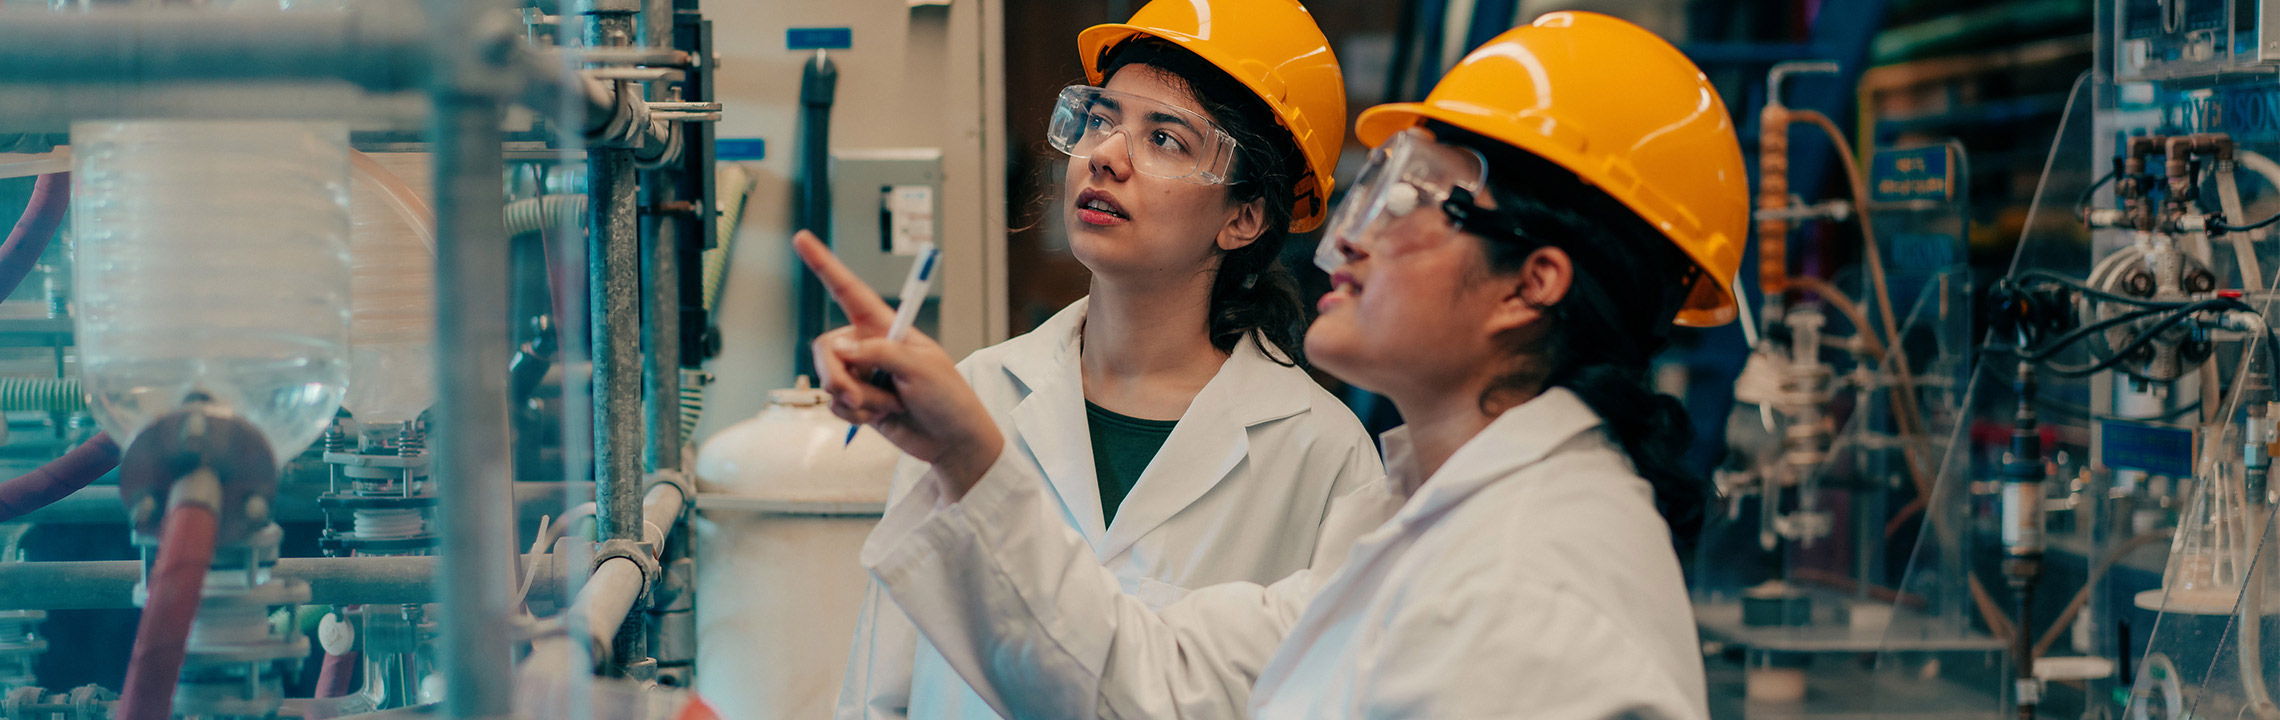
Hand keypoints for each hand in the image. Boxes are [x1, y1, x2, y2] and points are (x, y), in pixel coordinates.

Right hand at [793, 231, 1004, 496]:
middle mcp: (869, 346)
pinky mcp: (858, 402)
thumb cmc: (948, 398)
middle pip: (826, 349)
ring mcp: (862, 375)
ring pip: (829, 381)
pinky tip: (880, 418)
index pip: (849, 291)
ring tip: (887, 406)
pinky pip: (835, 405)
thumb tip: (840, 348)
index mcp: (886, 326)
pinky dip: (855, 416)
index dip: (824, 265)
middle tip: (857, 396)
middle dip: (837, 375)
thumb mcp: (920, 368)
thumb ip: (878, 353)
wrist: (952, 441)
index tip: (801, 238)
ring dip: (857, 401)